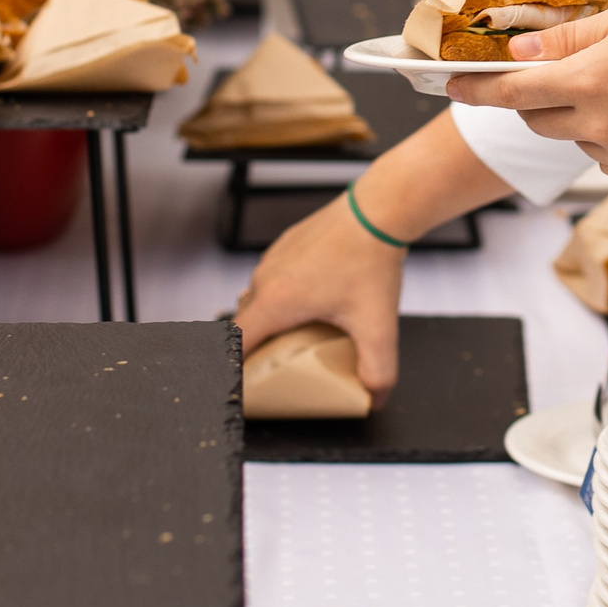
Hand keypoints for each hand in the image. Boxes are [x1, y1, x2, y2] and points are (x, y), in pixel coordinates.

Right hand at [233, 193, 407, 397]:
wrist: (379, 209)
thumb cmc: (371, 258)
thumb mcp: (378, 326)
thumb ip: (379, 370)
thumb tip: (375, 397)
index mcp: (276, 302)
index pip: (233, 346)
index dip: (228, 371)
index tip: (233, 390)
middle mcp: (266, 278)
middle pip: (243, 326)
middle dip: (247, 353)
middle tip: (264, 373)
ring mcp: (274, 259)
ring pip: (256, 301)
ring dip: (264, 324)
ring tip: (287, 343)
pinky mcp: (286, 246)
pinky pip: (272, 281)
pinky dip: (278, 300)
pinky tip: (307, 307)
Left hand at [446, 1, 607, 183]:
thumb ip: (564, 40)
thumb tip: (515, 53)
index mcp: (594, 79)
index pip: (514, 90)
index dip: (476, 90)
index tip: (450, 87)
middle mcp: (604, 123)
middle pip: (536, 119)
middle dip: (533, 97)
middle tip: (555, 73)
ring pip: (571, 138)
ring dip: (576, 116)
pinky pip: (602, 157)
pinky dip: (607, 137)